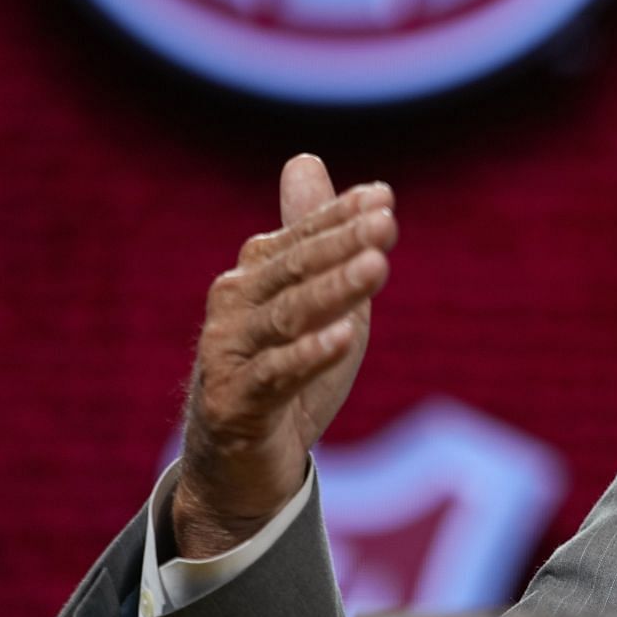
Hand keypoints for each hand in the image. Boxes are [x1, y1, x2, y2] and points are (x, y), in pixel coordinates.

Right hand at [170, 154, 397, 558]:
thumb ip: (313, 235)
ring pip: (287, 316)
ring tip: (377, 267)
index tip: (384, 196)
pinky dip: (308, 355)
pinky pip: (274, 375)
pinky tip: (343, 337)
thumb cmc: (284, 366)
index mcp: (255, 275)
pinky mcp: (232, 403)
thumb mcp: (310, 296)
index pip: (303, 237)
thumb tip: (305, 158)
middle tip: (387, 223)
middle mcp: (235, 306)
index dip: (340, 216)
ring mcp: (228, 353)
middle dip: (342, 244)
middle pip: (295, 269)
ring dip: (333, 290)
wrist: (242, 458)